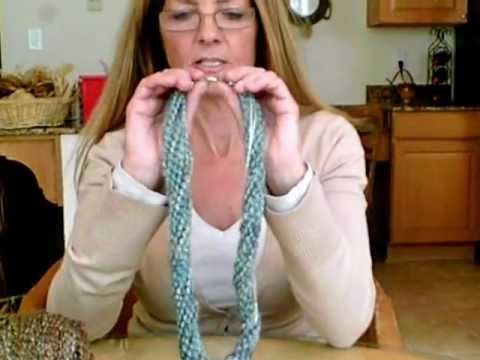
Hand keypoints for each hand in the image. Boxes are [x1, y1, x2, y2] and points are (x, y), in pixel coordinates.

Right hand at [123, 68, 204, 189]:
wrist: (151, 172)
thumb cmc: (172, 153)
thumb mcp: (190, 128)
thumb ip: (195, 108)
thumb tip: (205, 85)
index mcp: (176, 107)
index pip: (186, 86)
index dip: (198, 80)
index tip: (211, 80)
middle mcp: (161, 101)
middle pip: (173, 79)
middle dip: (188, 74)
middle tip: (200, 76)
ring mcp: (148, 102)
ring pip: (160, 78)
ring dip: (175, 75)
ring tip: (188, 80)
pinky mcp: (136, 105)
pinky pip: (146, 85)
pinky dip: (160, 80)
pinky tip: (174, 82)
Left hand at [224, 67, 305, 194]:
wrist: (274, 170)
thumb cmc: (251, 153)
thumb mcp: (230, 129)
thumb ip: (221, 113)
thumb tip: (202, 95)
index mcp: (249, 103)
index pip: (239, 80)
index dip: (226, 77)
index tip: (212, 80)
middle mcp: (264, 99)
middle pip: (250, 74)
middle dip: (236, 73)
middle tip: (223, 77)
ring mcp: (276, 100)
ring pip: (263, 75)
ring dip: (248, 75)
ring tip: (235, 84)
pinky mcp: (287, 104)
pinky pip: (276, 84)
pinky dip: (261, 81)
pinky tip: (247, 87)